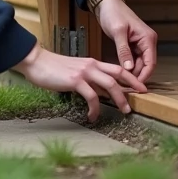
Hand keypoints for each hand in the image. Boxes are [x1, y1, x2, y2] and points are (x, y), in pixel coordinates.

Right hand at [13, 42, 147, 121]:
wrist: (37, 62)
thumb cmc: (53, 68)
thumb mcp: (75, 71)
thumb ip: (88, 78)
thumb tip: (98, 91)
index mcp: (92, 62)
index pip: (117, 68)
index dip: (131, 78)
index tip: (140, 88)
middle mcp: (91, 65)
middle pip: (118, 75)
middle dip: (131, 88)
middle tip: (140, 99)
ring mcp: (84, 72)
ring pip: (110, 85)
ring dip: (119, 99)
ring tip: (124, 111)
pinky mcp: (75, 80)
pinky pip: (92, 97)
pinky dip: (95, 108)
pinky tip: (92, 116)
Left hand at [94, 0, 157, 82]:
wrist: (107, 4)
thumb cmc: (114, 13)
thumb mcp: (118, 32)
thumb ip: (124, 50)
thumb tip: (129, 68)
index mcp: (148, 38)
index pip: (151, 62)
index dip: (144, 75)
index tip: (136, 86)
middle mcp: (147, 42)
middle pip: (146, 65)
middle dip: (136, 76)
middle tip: (125, 86)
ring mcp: (140, 44)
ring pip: (139, 64)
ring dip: (131, 73)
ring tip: (121, 82)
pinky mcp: (133, 45)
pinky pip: (133, 60)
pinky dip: (128, 67)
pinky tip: (120, 73)